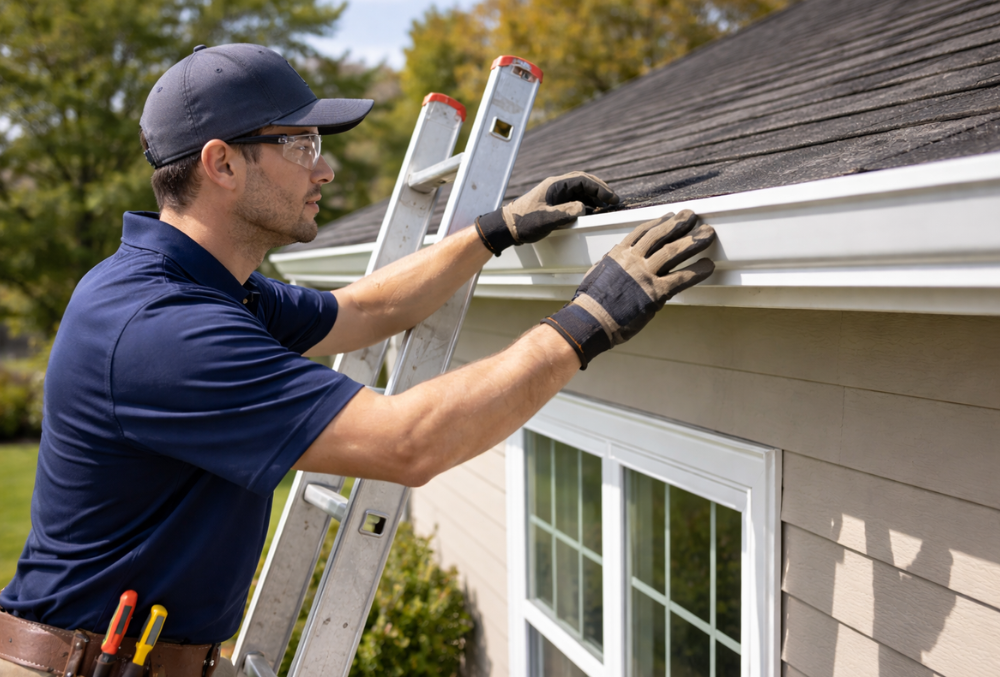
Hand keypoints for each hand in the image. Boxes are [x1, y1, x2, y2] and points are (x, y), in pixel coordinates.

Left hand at [475, 171, 618, 255]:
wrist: (507, 227)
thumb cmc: (524, 222)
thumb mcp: (546, 219)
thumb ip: (566, 213)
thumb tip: (584, 208)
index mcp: (555, 185)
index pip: (583, 181)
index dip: (600, 188)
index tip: (612, 198)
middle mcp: (556, 186)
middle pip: (584, 181)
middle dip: (600, 189)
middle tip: (614, 199)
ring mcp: (554, 193)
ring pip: (579, 189)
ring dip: (594, 195)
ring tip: (606, 205)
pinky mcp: (553, 201)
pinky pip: (574, 197)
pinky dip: (585, 201)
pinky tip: (592, 209)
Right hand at [541, 210, 715, 367]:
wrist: (591, 320)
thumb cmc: (591, 302)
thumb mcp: (597, 273)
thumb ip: (611, 263)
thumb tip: (615, 256)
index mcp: (619, 254)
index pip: (643, 231)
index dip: (659, 221)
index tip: (671, 216)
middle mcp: (633, 260)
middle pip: (661, 235)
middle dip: (679, 224)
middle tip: (693, 216)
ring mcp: (645, 275)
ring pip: (673, 252)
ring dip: (693, 241)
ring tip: (708, 234)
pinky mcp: (655, 293)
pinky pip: (681, 278)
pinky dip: (697, 271)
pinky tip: (708, 266)